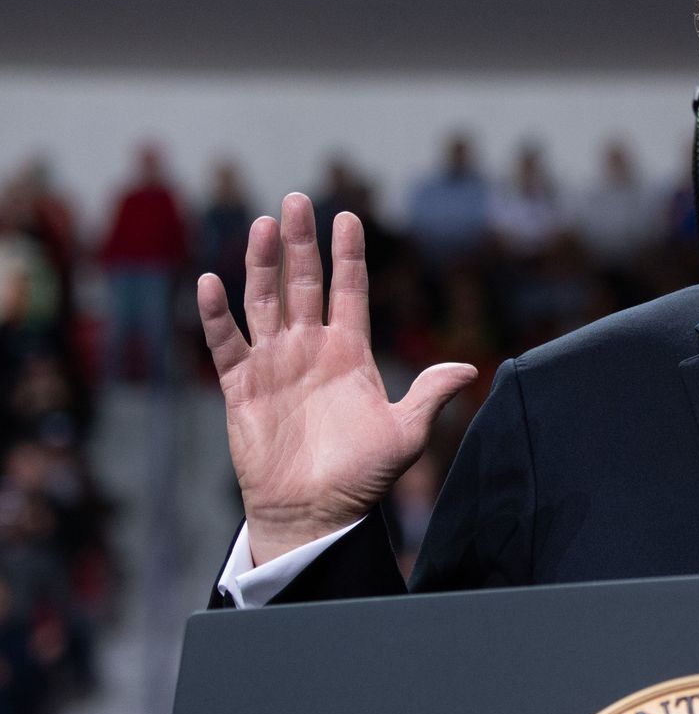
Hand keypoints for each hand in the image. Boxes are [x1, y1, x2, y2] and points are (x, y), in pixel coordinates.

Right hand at [197, 193, 476, 565]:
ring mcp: (274, 364)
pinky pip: (226, 344)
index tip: (348, 217)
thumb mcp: (406, 433)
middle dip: (300, 243)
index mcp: (350, 353)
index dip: (348, 255)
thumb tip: (469, 369)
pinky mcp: (242, 387)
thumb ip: (430, 394)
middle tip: (298, 200)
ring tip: (264, 225)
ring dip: (261, 264)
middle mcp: (310, 349)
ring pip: (264, 302)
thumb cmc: (362, 476)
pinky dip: (217, 315)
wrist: (317, 513)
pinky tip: (213, 282)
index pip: (349, 290)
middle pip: (302, 284)